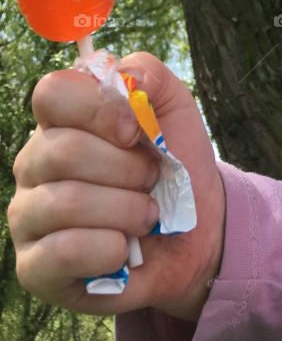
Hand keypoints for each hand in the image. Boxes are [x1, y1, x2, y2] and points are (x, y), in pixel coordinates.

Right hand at [8, 51, 224, 321]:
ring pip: (67, 202)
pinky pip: (62, 252)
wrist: (196, 235)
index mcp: (62, 120)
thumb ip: (149, 73)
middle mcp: (34, 164)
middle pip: (63, 151)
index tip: (136, 132)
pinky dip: (109, 249)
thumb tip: (125, 78)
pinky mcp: (34, 267)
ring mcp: (28, 216)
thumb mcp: (174, 108)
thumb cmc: (176, 166)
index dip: (99, 109)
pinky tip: (123, 249)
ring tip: (146, 216)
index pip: (52, 93)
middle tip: (151, 180)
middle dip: (126, 169)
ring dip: (127, 210)